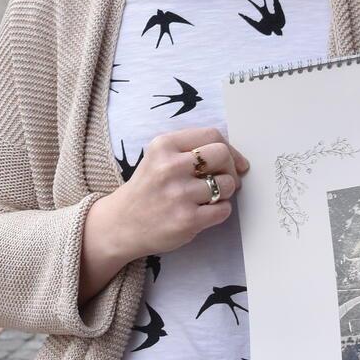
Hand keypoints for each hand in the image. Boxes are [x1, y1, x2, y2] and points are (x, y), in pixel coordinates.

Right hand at [80, 128, 248, 299]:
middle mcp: (170, 167)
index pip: (213, 135)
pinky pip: (223, 210)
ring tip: (209, 198)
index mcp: (164, 145)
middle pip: (222, 156)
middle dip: (231, 169)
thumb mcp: (159, 157)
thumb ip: (192, 150)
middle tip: (225, 180)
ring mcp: (178, 194)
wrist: (121, 224)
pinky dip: (220, 211)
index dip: (230, 149)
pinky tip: (204, 212)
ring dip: (225, 192)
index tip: (233, 162)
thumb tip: (238, 161)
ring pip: (227, 184)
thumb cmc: (147, 189)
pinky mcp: (186, 220)